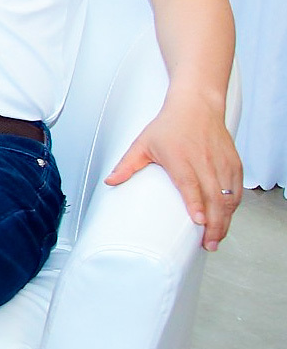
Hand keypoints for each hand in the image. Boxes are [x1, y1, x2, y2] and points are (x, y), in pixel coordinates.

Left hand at [106, 97, 242, 249]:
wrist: (197, 105)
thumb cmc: (170, 125)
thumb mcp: (143, 143)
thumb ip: (127, 165)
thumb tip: (110, 181)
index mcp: (181, 157)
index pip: (191, 184)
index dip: (196, 204)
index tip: (198, 222)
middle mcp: (204, 161)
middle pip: (214, 197)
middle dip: (214, 223)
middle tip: (209, 243)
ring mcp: (221, 163)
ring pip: (229, 196)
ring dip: (225, 219)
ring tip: (216, 237)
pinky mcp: (234, 163)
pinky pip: (237, 189)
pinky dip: (234, 205)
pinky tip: (227, 218)